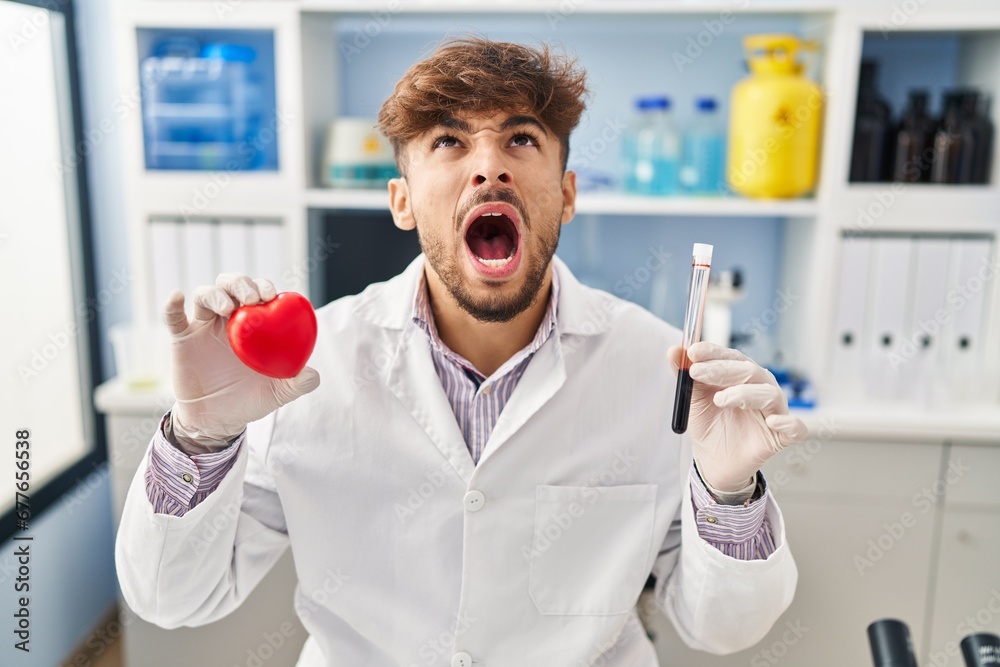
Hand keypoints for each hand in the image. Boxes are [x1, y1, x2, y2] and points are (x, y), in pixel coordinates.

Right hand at [164, 273, 320, 449]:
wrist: (218, 420)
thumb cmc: (249, 399)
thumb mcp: (277, 393)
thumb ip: (296, 383)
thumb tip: (313, 375)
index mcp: (253, 323)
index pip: (258, 292)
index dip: (264, 286)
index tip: (271, 295)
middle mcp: (228, 318)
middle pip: (231, 285)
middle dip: (242, 284)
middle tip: (252, 298)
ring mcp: (204, 326)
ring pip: (205, 294)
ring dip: (216, 294)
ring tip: (228, 308)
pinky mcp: (182, 339)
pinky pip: (173, 317)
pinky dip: (172, 305)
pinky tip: (177, 298)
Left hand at [667, 341, 806, 491]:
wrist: (713, 462)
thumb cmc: (708, 425)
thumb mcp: (691, 400)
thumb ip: (684, 375)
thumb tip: (673, 350)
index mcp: (741, 376)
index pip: (731, 357)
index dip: (713, 352)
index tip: (692, 351)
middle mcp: (761, 388)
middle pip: (749, 371)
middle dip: (722, 369)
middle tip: (697, 372)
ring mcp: (774, 411)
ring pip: (769, 394)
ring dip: (744, 394)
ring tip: (720, 400)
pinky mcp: (783, 436)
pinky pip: (796, 427)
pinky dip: (787, 422)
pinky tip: (773, 422)